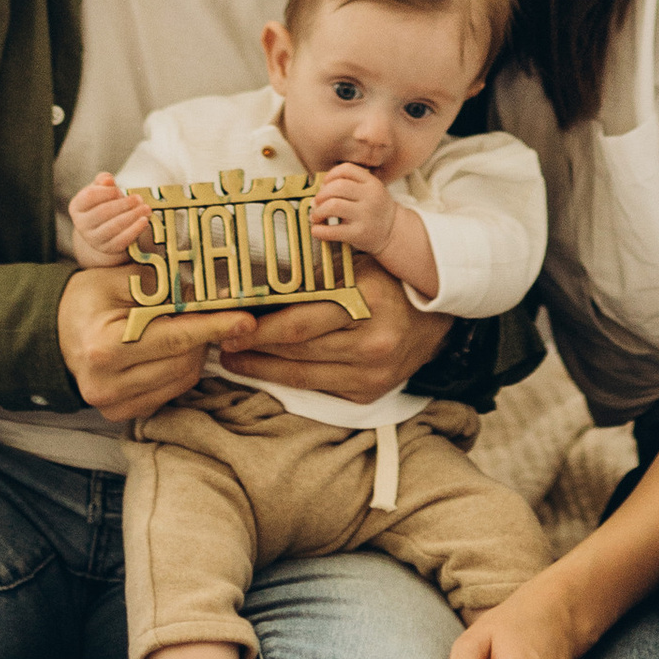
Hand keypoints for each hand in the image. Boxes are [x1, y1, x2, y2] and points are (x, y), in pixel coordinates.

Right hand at [56, 264, 255, 420]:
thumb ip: (162, 284)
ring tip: (186, 328)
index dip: (215, 327)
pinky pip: (170, 393)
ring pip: (182, 381)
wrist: (55, 332)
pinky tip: (172, 350)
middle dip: (205, 337)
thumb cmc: (87, 299)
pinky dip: (180, 370)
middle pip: (183, 363)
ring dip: (195, 354)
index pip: (175, 338)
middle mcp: (107, 384)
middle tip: (210, 312)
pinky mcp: (123, 414)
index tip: (246, 319)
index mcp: (104, 347)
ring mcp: (113, 405)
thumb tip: (209, 288)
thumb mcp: (119, 278)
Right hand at [66, 175, 153, 267]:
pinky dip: (134, 230)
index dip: (105, 192)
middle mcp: (82, 225)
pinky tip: (144, 221)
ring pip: (113, 227)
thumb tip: (107, 180)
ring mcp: (94, 239)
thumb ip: (103, 180)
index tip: (118, 190)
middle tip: (138, 198)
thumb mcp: (101, 189)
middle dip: (123, 204)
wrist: (106, 228)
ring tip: (146, 208)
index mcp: (77, 207)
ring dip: (132, 216)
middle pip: (103, 212)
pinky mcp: (108, 248)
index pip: (89, 197)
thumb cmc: (104, 203)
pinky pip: (122, 240)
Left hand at [221, 261, 447, 405]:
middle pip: (296, 350)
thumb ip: (318, 269)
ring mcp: (371, 373)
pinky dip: (288, 381)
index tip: (231, 324)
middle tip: (223, 342)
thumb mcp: (358, 265)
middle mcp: (371, 343)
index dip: (260, 327)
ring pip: (302, 374)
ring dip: (263, 368)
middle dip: (254, 347)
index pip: (300, 321)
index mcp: (367, 303)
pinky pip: (318, 389)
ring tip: (235, 358)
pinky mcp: (368, 393)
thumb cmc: (387, 282)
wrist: (434, 319)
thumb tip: (259, 273)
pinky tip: (267, 369)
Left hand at [307, 164, 397, 255]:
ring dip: (318, 211)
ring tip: (316, 217)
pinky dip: (319, 230)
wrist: (393, 233)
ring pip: (333, 206)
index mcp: (372, 183)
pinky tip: (317, 230)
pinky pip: (333, 231)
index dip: (330, 175)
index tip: (324, 185)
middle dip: (321, 195)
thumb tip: (318, 195)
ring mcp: (366, 216)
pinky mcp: (359, 234)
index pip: (346, 169)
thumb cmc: (375, 210)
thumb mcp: (371, 191)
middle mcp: (371, 197)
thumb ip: (349, 186)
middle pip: (337, 187)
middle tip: (317, 203)